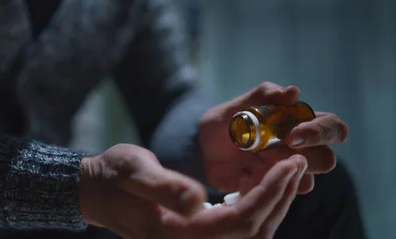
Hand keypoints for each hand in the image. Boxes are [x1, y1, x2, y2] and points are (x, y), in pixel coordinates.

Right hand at [79, 143, 307, 238]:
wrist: (97, 191)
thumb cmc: (114, 176)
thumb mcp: (135, 170)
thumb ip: (166, 187)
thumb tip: (199, 200)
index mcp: (177, 233)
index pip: (239, 220)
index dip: (269, 193)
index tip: (289, 164)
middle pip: (253, 231)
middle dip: (280, 197)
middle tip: (298, 163)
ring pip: (250, 234)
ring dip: (274, 204)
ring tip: (288, 172)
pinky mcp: (197, 236)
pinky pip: (238, 229)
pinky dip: (259, 208)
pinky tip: (264, 186)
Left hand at [198, 82, 348, 195]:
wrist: (199, 151)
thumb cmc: (222, 124)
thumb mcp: (237, 106)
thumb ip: (263, 95)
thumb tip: (293, 91)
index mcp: (297, 123)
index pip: (332, 127)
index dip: (320, 132)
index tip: (292, 134)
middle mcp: (299, 148)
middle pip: (327, 158)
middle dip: (308, 154)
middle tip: (280, 148)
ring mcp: (286, 170)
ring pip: (309, 178)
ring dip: (285, 169)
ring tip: (256, 159)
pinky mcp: (273, 187)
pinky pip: (284, 192)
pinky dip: (268, 183)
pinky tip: (247, 174)